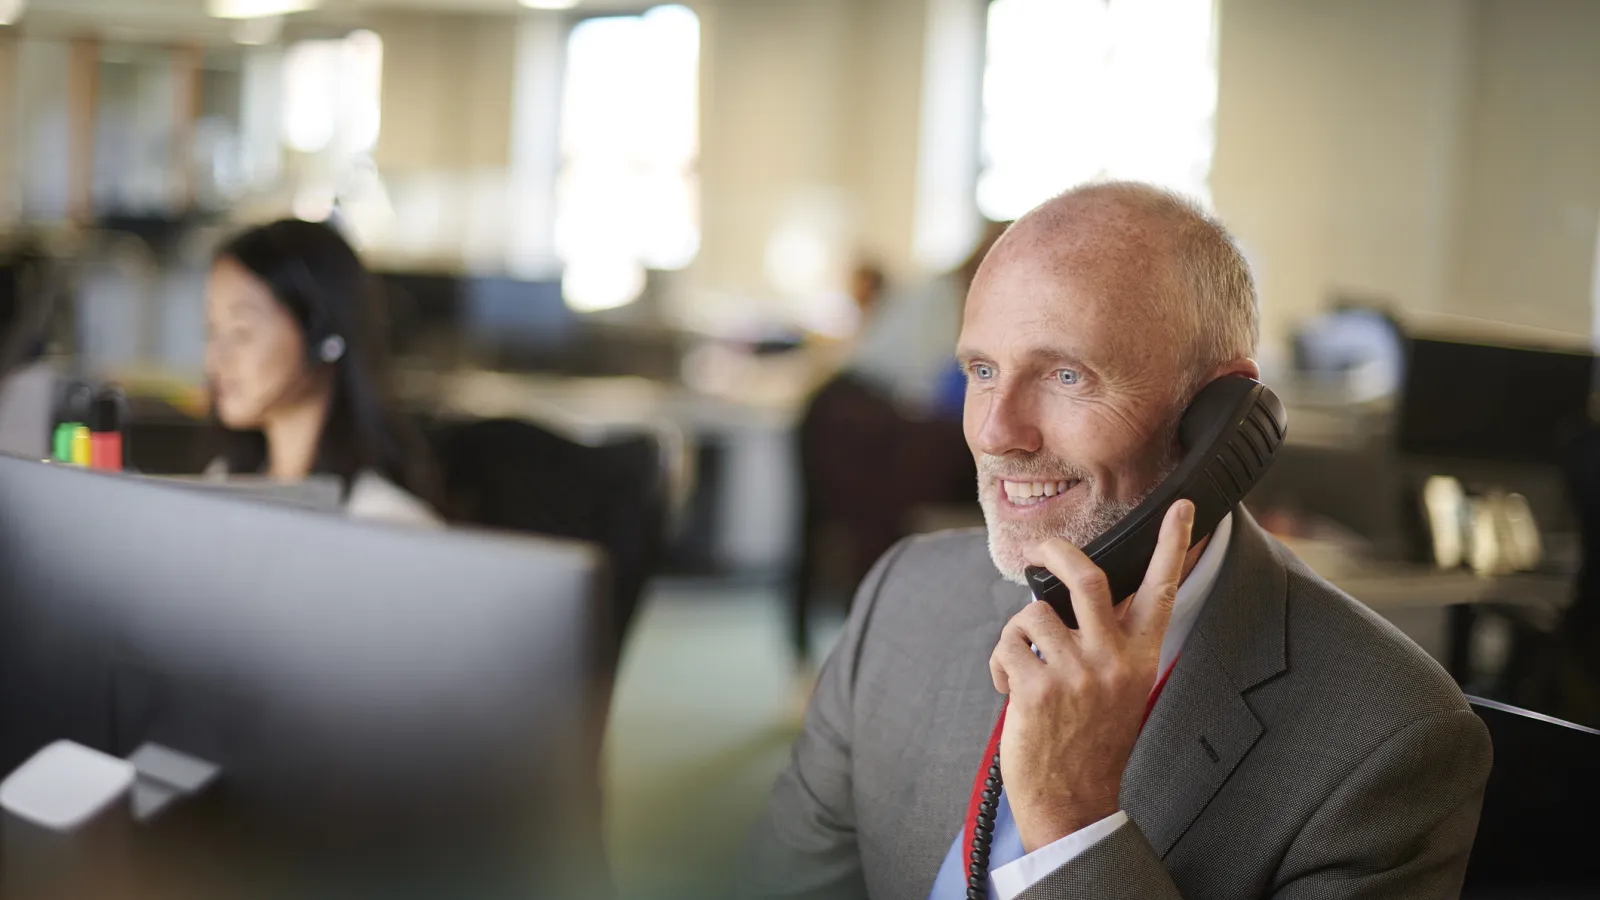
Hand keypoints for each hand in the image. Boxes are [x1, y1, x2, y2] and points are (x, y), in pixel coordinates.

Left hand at [988, 499, 1194, 851]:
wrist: (1073, 802)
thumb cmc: (1091, 742)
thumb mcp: (1119, 689)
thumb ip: (1108, 644)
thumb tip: (1075, 600)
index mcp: (1140, 657)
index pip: (1162, 591)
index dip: (1172, 545)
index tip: (1183, 507)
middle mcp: (1113, 660)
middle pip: (1086, 578)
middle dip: (1057, 553)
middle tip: (1042, 550)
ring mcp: (1076, 673)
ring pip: (1032, 614)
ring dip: (1017, 635)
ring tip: (1023, 667)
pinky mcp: (1038, 687)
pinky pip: (1008, 645)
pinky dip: (1001, 663)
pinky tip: (1011, 689)